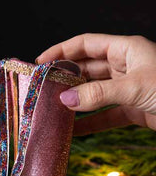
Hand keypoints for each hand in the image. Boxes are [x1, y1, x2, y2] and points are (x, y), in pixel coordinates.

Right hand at [36, 33, 155, 134]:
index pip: (86, 44)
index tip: (41, 62)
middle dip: (66, 79)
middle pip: (87, 69)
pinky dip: (90, 124)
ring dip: (76, 103)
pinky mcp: (132, 110)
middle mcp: (124, 67)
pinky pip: (105, 116)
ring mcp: (127, 89)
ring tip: (53, 111)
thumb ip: (98, 95)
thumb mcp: (134, 87)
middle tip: (44, 90)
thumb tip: (65, 100)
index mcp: (126, 49)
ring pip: (94, 94)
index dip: (62, 50)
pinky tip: (74, 131)